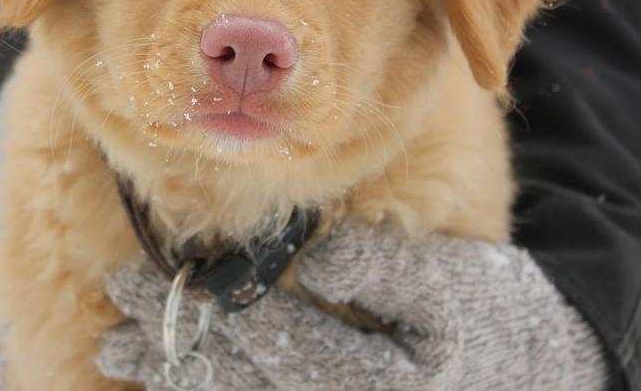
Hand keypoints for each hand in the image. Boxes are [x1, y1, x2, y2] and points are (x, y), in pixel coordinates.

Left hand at [98, 220, 608, 389]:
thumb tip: (321, 261)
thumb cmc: (486, 315)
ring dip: (174, 381)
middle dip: (173, 349)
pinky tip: (166, 382)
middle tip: (114, 314)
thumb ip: (385, 268)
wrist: (526, 373)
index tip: (154, 284)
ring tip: (117, 354)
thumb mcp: (450, 283)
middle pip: (242, 387)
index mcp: (374, 383)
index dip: (207, 316)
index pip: (271, 346)